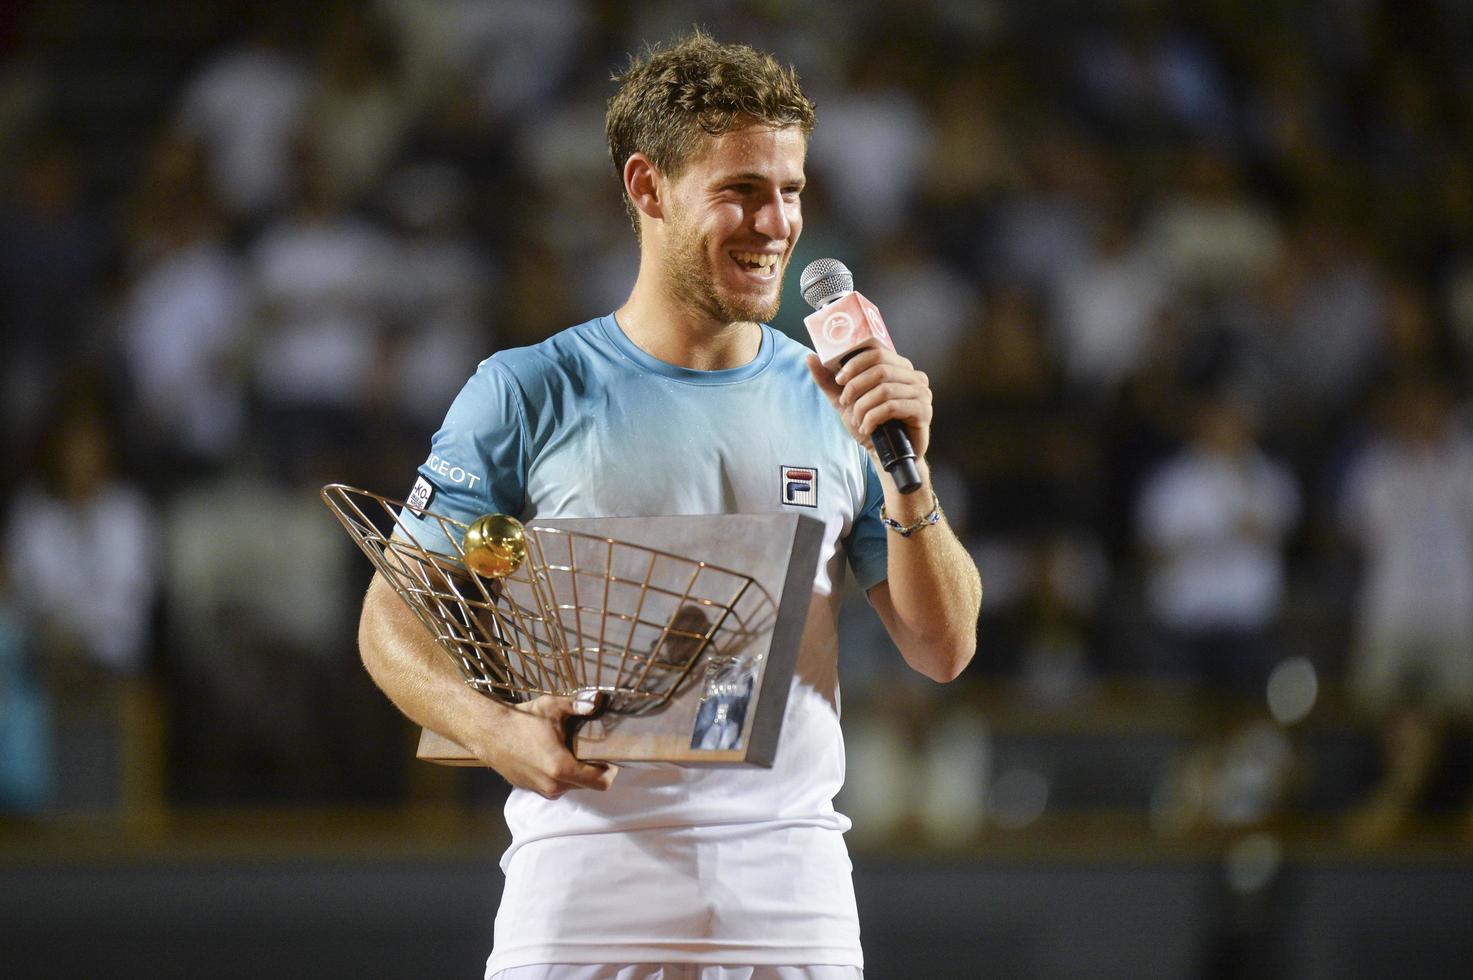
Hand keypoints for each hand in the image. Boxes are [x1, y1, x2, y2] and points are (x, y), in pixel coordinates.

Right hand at [475, 694, 617, 798]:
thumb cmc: (522, 720)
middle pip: (587, 784)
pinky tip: (552, 756)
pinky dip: (558, 775)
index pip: (600, 782)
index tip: (609, 756)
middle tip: (591, 749)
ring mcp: (541, 790)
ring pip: (570, 786)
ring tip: (570, 750)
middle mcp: (554, 786)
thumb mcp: (552, 707)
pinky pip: (554, 786)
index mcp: (562, 768)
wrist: (489, 732)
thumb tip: (599, 700)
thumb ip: (579, 705)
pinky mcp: (531, 789)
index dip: (610, 770)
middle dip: (592, 769)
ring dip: (575, 772)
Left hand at [806, 349, 932, 461]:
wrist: (887, 455)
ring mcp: (922, 393)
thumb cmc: (871, 425)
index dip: (854, 363)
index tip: (839, 380)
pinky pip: (892, 407)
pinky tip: (867, 428)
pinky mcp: (924, 411)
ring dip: (863, 407)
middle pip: (880, 369)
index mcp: (898, 367)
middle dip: (856, 386)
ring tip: (857, 420)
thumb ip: (829, 381)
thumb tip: (810, 357)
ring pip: (884, 390)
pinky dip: (873, 418)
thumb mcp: (845, 402)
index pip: (876, 352)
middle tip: (845, 402)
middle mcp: (914, 376)